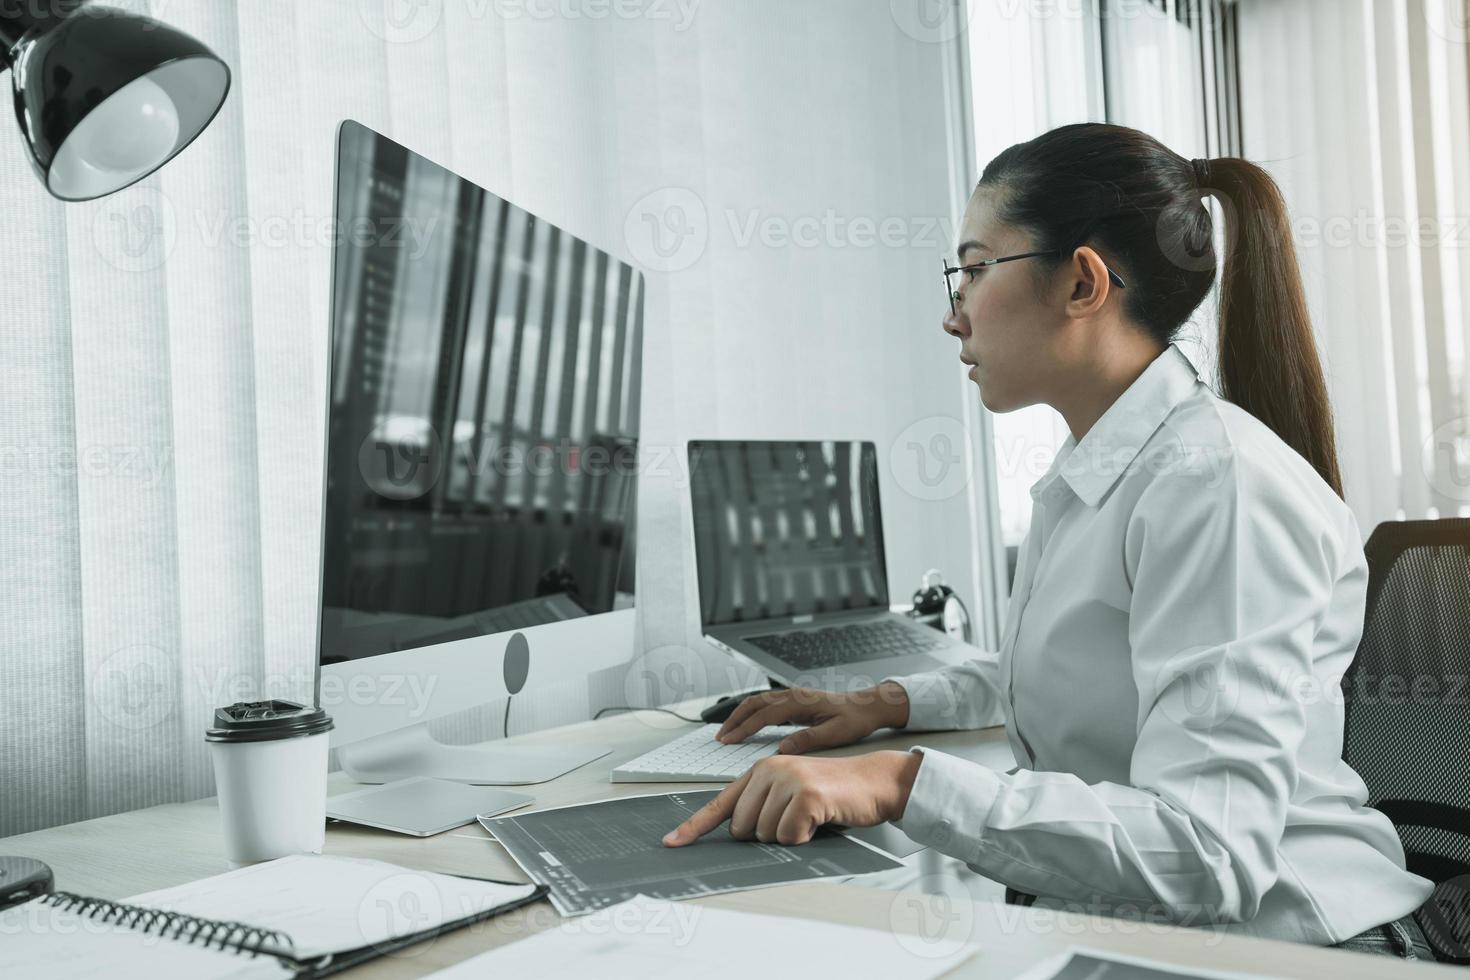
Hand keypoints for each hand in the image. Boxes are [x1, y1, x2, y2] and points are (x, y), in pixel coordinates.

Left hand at [662, 751, 921, 846]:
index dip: (694, 827)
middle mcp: (769, 770)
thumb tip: (739, 836)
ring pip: (766, 836)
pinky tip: (820, 820)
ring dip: (790, 836)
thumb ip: (763, 808)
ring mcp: (787, 780)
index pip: (720, 804)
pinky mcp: (806, 795)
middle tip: (797, 819)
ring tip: (812, 817)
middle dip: (768, 834)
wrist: (874, 782)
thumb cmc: (834, 793)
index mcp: (760, 770)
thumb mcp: (792, 794)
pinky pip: (789, 837)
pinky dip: (805, 838)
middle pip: (743, 830)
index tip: (672, 842)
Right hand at [716, 682, 910, 753]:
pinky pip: (766, 704)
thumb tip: (783, 749)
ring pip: (758, 701)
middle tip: (720, 737)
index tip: (729, 740)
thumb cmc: (855, 719)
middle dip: (734, 719)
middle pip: (754, 703)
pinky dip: (751, 713)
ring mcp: (793, 697)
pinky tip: (746, 725)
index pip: (764, 714)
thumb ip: (808, 739)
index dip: (744, 728)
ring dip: (740, 715)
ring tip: (727, 732)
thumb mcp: (835, 733)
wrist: (869, 706)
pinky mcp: (795, 702)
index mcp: (801, 702)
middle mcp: (794, 696)